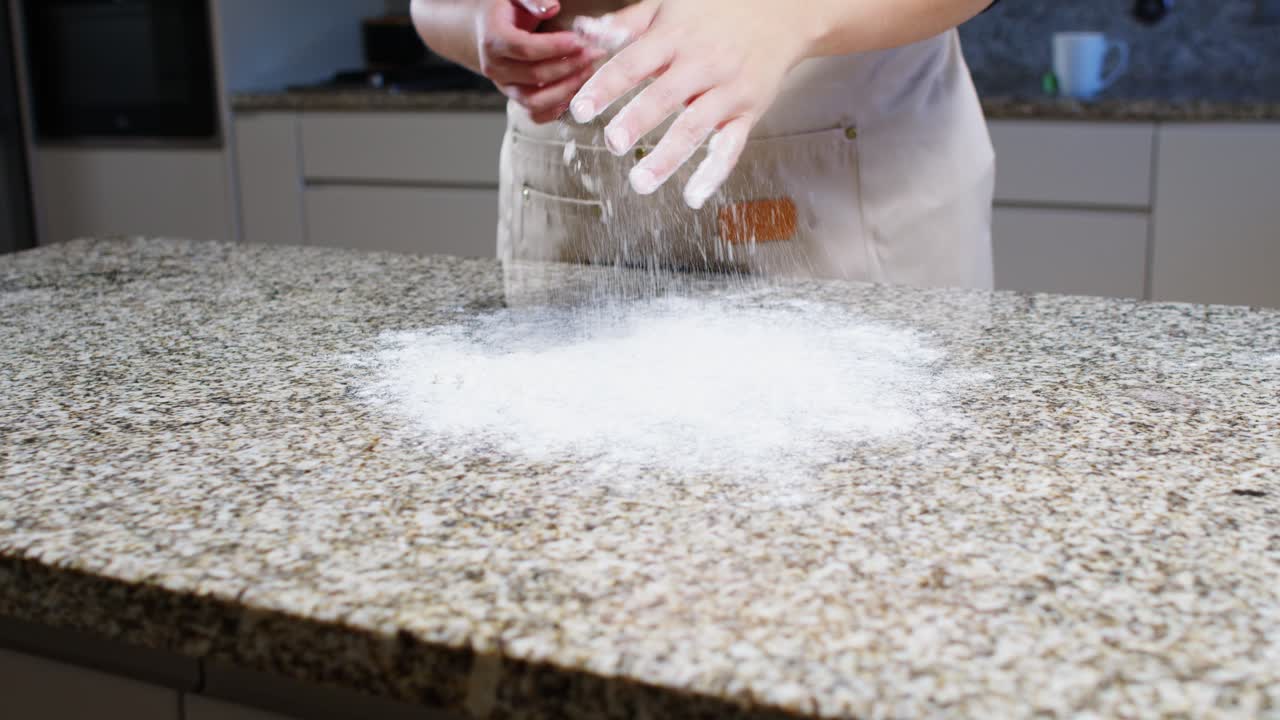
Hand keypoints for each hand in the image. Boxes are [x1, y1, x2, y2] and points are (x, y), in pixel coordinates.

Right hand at [477, 1, 605, 122]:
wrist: (486, 29)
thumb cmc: (506, 10)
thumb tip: (552, 7)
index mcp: (493, 40)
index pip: (525, 49)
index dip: (555, 47)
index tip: (579, 41)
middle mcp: (495, 67)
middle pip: (535, 75)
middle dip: (569, 66)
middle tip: (593, 53)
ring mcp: (504, 87)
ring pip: (535, 101)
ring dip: (566, 89)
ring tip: (587, 72)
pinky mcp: (515, 99)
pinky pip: (535, 114)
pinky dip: (557, 109)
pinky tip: (575, 92)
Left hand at [568, 0, 817, 206]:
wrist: (782, 11)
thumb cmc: (716, 8)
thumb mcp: (668, 6)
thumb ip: (625, 24)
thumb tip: (582, 32)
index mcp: (674, 35)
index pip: (633, 63)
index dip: (605, 87)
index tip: (579, 110)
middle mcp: (702, 63)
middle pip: (665, 96)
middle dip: (638, 120)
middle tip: (612, 143)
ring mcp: (727, 89)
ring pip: (695, 126)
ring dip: (667, 156)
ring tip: (640, 182)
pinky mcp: (748, 111)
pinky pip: (731, 146)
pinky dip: (713, 173)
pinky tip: (693, 196)